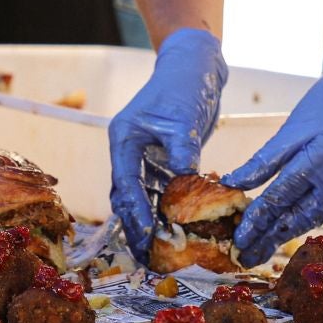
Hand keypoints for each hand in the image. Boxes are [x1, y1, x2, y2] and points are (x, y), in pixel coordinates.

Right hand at [108, 27, 227, 261]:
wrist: (196, 66)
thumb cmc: (184, 85)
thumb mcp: (182, 120)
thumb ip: (181, 153)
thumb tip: (186, 187)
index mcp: (125, 139)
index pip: (126, 182)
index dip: (135, 210)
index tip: (146, 234)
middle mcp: (131, 151)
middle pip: (129, 195)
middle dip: (137, 225)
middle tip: (147, 255)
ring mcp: (148, 156)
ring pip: (146, 197)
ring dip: (153, 222)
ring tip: (161, 251)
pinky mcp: (166, 160)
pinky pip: (165, 190)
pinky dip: (171, 209)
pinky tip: (180, 229)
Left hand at [223, 37, 322, 264]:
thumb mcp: (294, 127)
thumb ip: (266, 159)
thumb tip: (234, 183)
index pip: (286, 193)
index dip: (261, 218)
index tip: (240, 237)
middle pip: (302, 214)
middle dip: (271, 237)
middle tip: (246, 256)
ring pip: (318, 215)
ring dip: (289, 232)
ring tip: (263, 248)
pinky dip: (310, 216)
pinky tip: (291, 227)